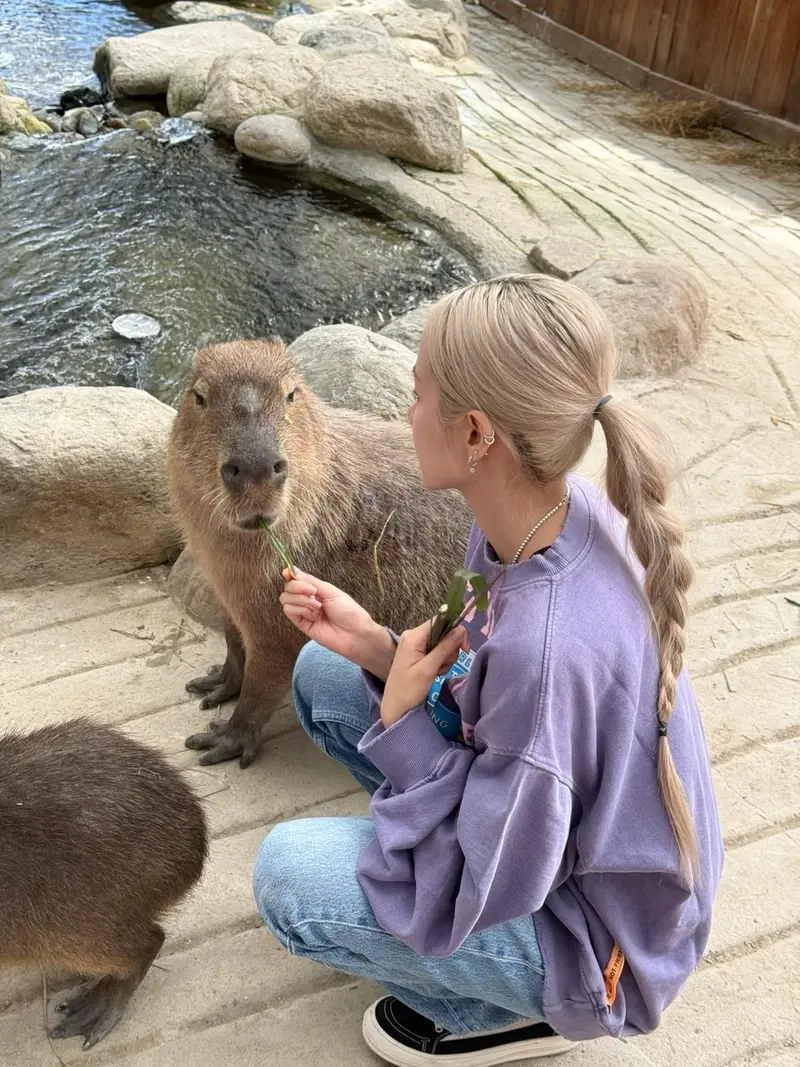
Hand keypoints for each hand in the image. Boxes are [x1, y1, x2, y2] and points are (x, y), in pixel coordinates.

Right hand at [280, 570, 394, 677]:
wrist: (354, 632)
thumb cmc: (347, 610)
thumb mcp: (330, 590)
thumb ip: (310, 581)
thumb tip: (292, 570)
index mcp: (316, 590)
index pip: (296, 580)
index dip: (290, 575)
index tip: (287, 572)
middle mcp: (307, 600)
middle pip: (288, 588)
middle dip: (298, 587)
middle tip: (313, 592)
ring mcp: (303, 612)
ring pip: (286, 599)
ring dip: (302, 600)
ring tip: (318, 607)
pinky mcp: (301, 624)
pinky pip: (289, 611)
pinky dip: (301, 610)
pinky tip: (314, 615)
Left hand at [381, 621, 467, 727]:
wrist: (396, 707)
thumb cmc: (409, 689)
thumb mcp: (428, 669)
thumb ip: (445, 648)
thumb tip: (461, 629)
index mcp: (413, 636)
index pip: (440, 621)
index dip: (455, 632)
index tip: (464, 649)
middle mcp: (414, 635)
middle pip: (443, 632)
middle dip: (449, 649)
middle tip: (442, 666)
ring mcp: (415, 644)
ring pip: (443, 643)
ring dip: (445, 658)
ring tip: (436, 671)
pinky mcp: (418, 653)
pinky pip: (437, 651)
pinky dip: (440, 662)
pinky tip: (434, 672)